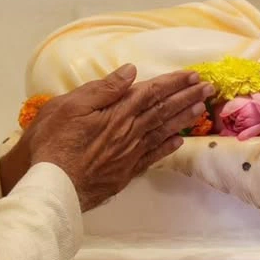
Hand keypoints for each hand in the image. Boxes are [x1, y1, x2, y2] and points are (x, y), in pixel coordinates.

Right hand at [0, 65, 212, 208]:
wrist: (50, 187)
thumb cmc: (52, 142)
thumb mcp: (70, 105)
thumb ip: (103, 89)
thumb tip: (131, 71)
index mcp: (118, 112)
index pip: (152, 92)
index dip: (174, 82)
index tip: (193, 74)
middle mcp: (129, 133)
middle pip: (163, 111)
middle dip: (187, 96)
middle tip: (209, 88)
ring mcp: (129, 155)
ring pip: (163, 132)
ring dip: (183, 118)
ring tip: (201, 108)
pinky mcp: (125, 173)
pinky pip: (153, 156)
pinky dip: (167, 147)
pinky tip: (179, 141)